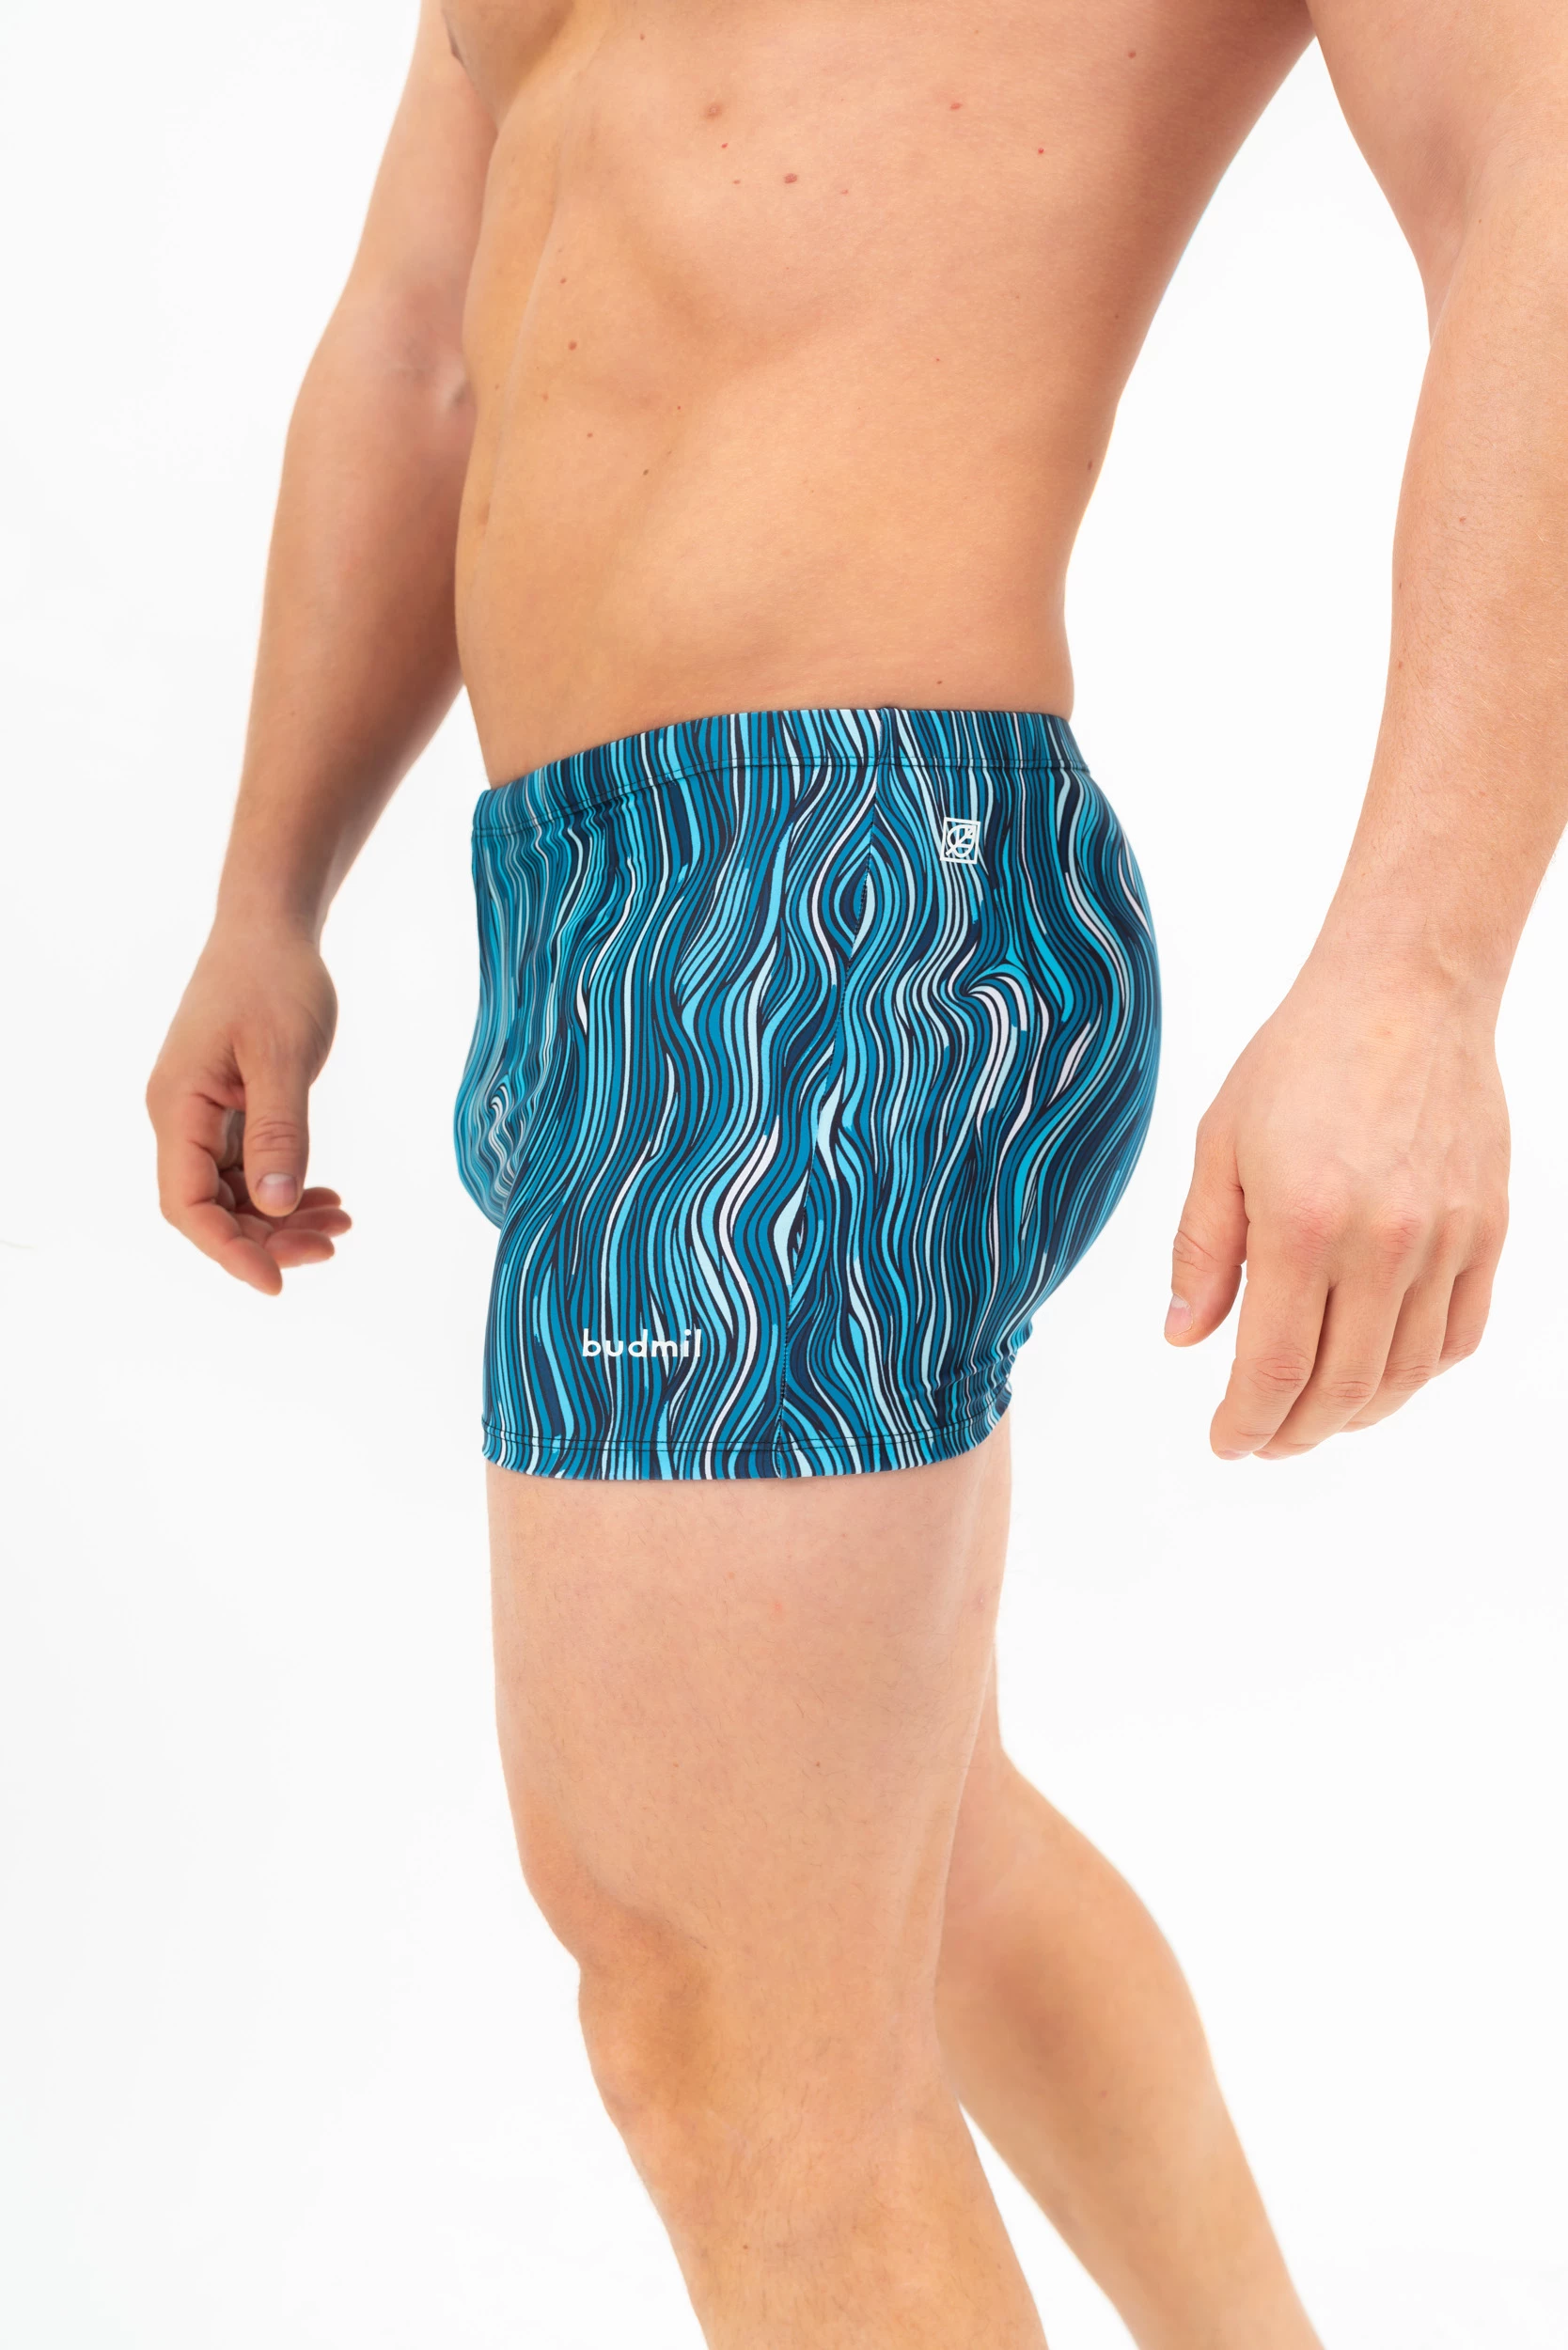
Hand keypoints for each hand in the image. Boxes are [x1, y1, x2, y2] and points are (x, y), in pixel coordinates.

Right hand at [146, 922, 351, 1295]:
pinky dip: (287, 1188)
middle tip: (332, 1243)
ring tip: (341, 1222)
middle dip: (267, 1238)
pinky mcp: (230, 1107)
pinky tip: (328, 1196)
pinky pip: (250, 1167)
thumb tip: (276, 1208)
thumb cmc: (272, 980)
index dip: (227, 1250)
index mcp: (177, 1106)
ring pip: (234, 1192)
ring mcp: (204, 1114)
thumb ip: (279, 1133)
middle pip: (211, 1207)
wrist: (271, 929)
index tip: (276, 1281)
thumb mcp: (281, 1056)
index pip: (187, 1204)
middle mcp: (180, 1117)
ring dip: (282, 1217)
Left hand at [1164, 960, 1509, 1458]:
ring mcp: (1444, 1240)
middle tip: (1265, 1438)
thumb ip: (1203, 1249)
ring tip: (1316, 1417)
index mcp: (1302, 1225)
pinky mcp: (1486, 1229)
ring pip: (1403, 1373)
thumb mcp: (1219, 1146)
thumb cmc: (1301, 1060)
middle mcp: (1381, 1244)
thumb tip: (1186, 1336)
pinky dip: (1417, 1374)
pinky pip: (1458, 1334)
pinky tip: (1380, 1374)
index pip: (1275, 1366)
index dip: (1247, 1421)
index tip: (1228, 1440)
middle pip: (1341, 1387)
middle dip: (1295, 1432)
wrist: (1404, 994)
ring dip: (1356, 1414)